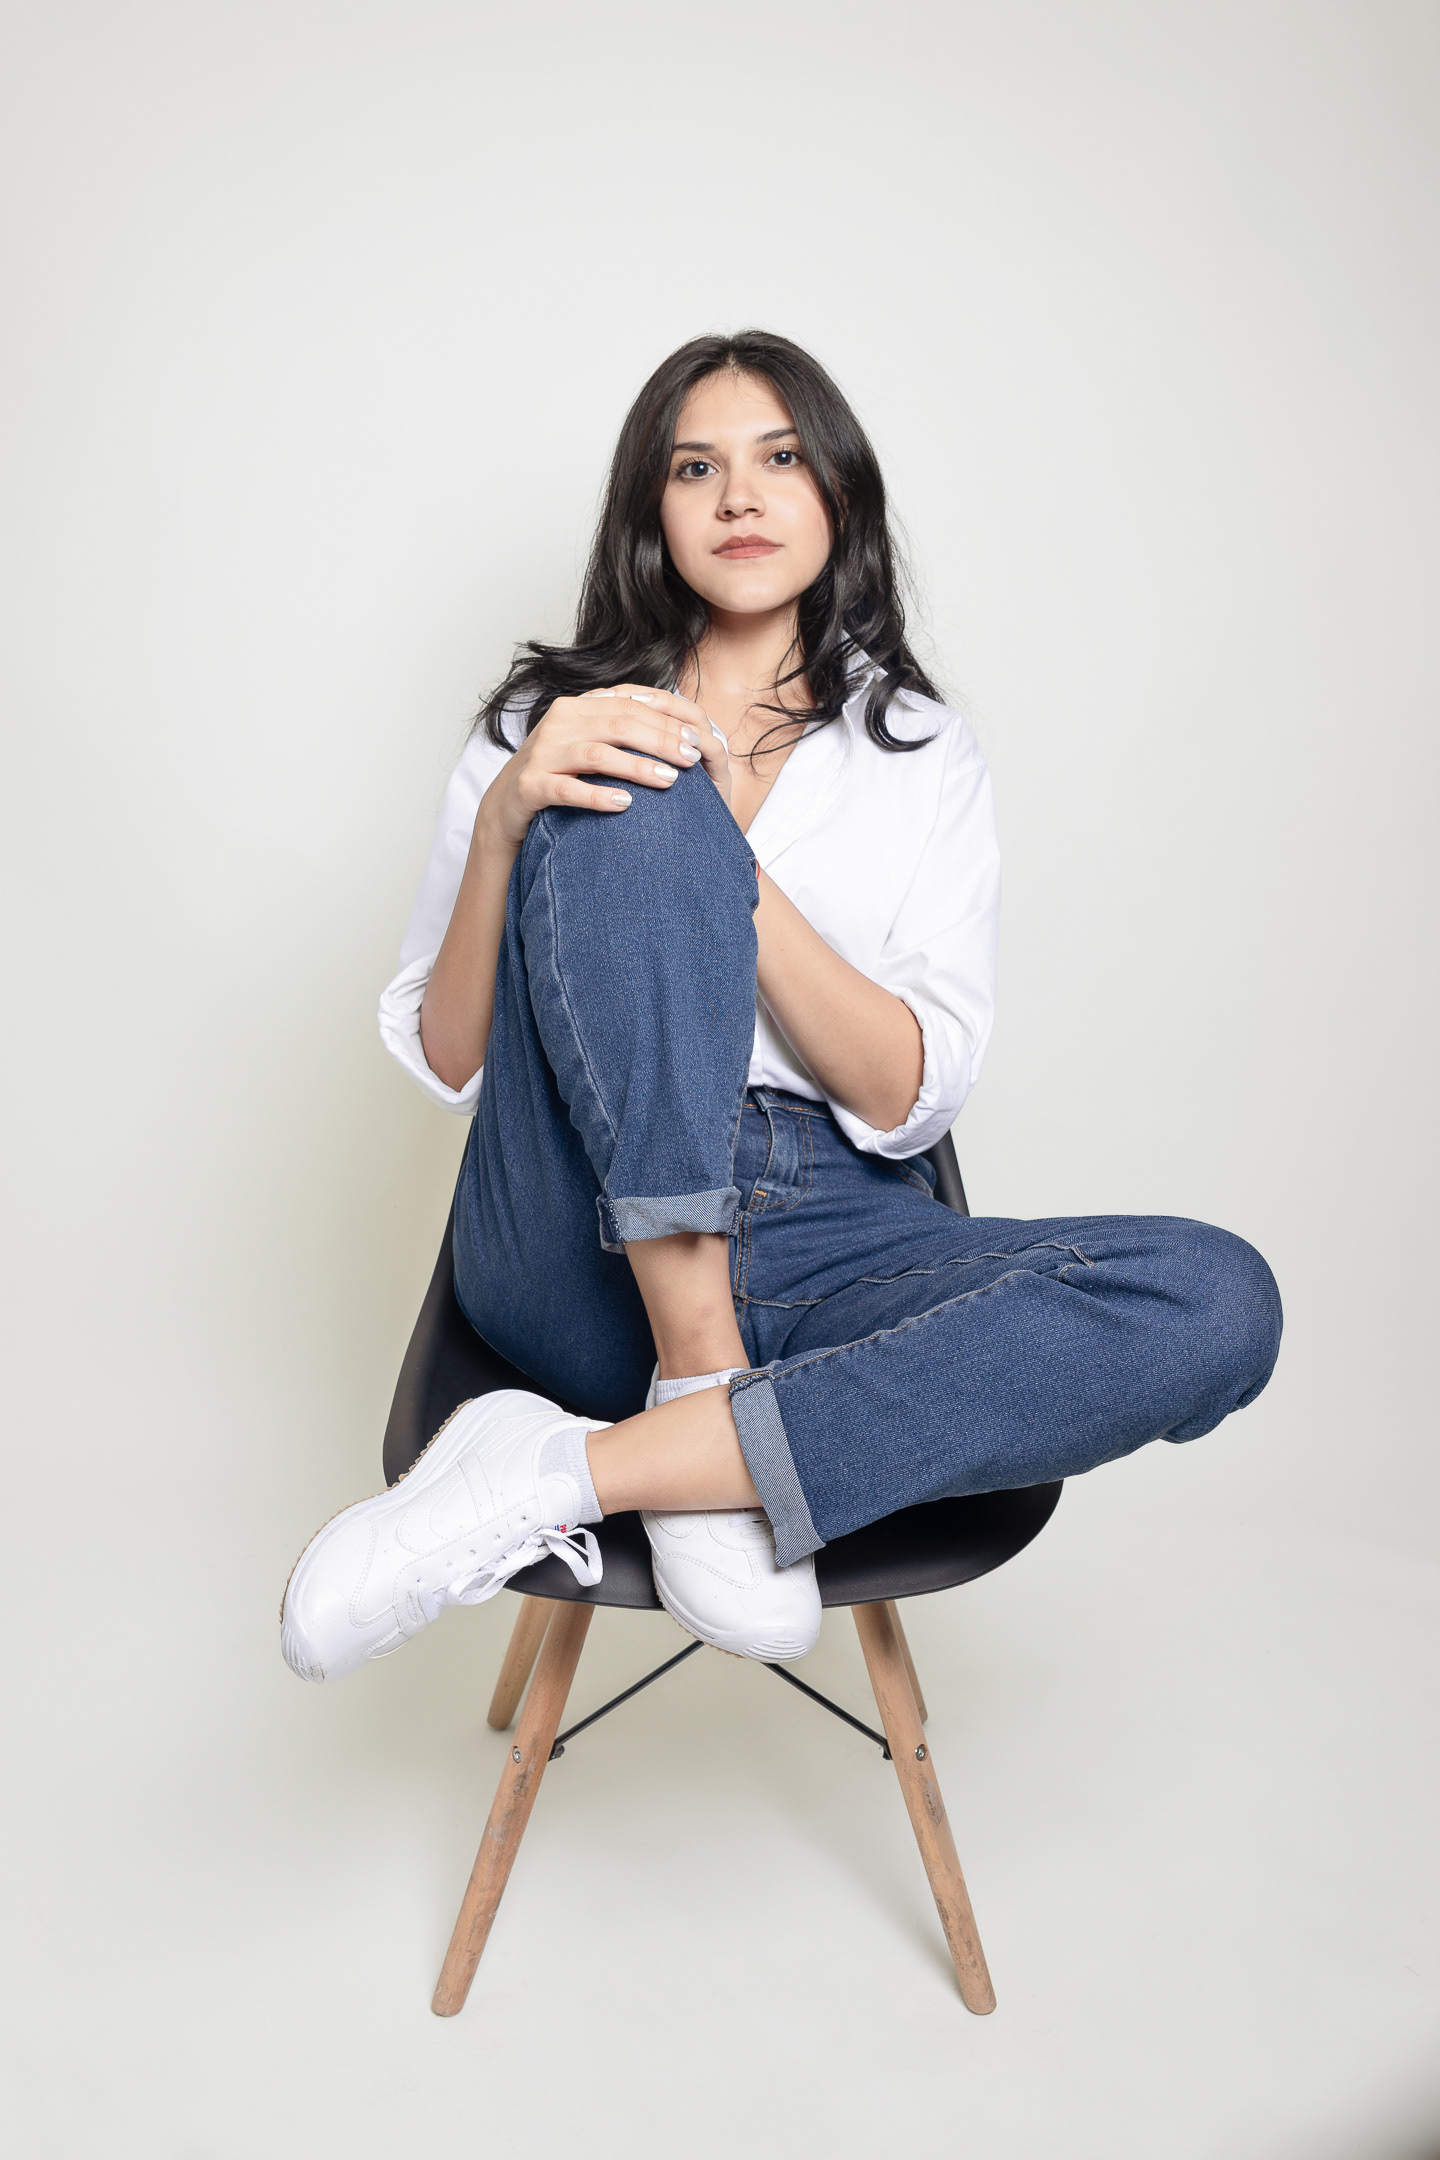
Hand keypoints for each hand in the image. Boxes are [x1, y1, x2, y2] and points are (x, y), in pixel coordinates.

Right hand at [480, 685, 731, 848]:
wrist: (506, 805)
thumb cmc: (556, 773)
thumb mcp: (585, 742)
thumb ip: (615, 728)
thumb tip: (671, 723)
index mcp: (575, 708)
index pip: (628, 706)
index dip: (665, 722)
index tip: (696, 739)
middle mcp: (557, 724)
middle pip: (618, 726)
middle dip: (660, 741)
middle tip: (691, 759)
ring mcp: (541, 754)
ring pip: (597, 754)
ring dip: (637, 767)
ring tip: (668, 780)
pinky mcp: (529, 785)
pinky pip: (567, 789)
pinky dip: (597, 795)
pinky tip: (625, 804)